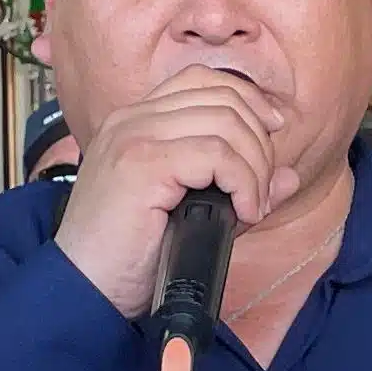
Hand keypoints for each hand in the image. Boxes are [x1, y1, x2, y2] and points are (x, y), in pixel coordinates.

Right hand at [48, 64, 294, 316]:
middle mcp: (131, 119)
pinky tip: (242, 212)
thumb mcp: (189, 214)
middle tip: (259, 190)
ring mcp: (134, 137)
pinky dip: (243, 182)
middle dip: (258, 142)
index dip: (247, 101)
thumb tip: (288, 178)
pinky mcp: (142, 164)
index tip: (271, 135)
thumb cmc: (126, 258)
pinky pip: (216, 154)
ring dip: (254, 167)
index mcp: (136, 122)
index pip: (203, 81)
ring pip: (225, 122)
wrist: (84, 289)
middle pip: (221, 96)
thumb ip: (235, 189)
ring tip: (250, 206)